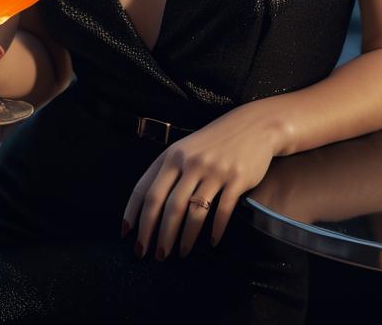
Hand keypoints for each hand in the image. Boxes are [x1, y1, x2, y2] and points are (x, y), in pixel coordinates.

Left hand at [121, 104, 281, 259]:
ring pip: (193, 212)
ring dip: (185, 238)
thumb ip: (167, 171)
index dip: (134, 215)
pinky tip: (212, 241)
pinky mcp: (236, 179)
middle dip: (158, 235)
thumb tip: (147, 207)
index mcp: (173, 155)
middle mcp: (191, 162)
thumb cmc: (214, 141)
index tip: (127, 235)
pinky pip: (222, 211)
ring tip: (180, 253)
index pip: (145, 189)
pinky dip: (215, 231)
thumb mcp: (186, 148)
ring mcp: (214, 170)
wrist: (254, 125)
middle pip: (168, 206)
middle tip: (156, 255)